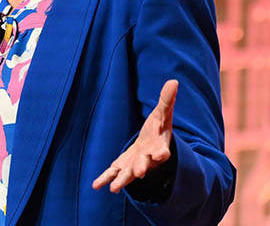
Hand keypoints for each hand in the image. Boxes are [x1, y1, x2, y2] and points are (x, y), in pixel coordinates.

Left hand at [92, 79, 177, 193]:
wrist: (151, 145)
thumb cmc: (158, 129)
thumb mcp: (163, 114)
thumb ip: (166, 100)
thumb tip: (173, 81)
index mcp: (160, 146)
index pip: (163, 150)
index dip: (162, 152)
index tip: (162, 155)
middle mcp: (148, 159)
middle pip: (145, 164)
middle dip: (142, 168)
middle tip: (139, 174)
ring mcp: (135, 165)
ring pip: (128, 174)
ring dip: (122, 180)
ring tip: (114, 189)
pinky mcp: (123, 166)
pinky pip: (113, 173)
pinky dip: (105, 179)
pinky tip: (96, 185)